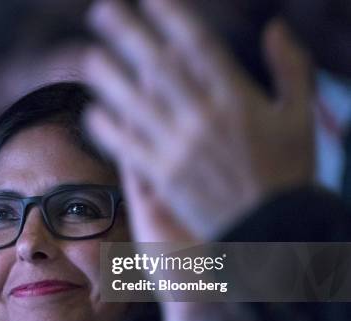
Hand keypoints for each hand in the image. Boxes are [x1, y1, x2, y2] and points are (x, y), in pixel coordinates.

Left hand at [84, 0, 313, 239]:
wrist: (275, 231)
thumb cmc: (289, 172)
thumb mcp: (301, 116)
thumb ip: (291, 69)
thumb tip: (274, 26)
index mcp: (238, 100)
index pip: (198, 46)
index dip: (171, 18)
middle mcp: (204, 120)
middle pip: (157, 67)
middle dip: (127, 35)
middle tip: (102, 11)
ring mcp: (181, 150)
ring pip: (135, 104)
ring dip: (108, 77)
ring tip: (88, 56)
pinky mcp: (165, 178)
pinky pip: (129, 148)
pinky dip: (109, 130)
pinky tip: (91, 113)